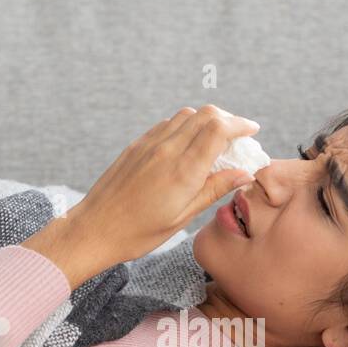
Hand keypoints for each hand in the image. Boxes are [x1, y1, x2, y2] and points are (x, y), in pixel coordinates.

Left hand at [26, 105, 259, 285]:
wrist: (94, 229)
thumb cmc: (139, 232)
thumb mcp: (183, 217)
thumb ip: (214, 191)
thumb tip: (244, 175)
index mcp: (182, 171)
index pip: (218, 130)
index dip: (240, 125)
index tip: (253, 132)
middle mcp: (166, 150)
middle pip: (205, 114)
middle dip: (228, 119)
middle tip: (238, 136)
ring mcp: (149, 144)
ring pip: (186, 115)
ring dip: (206, 120)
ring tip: (216, 139)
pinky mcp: (136, 145)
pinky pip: (167, 124)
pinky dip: (185, 126)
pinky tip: (189, 144)